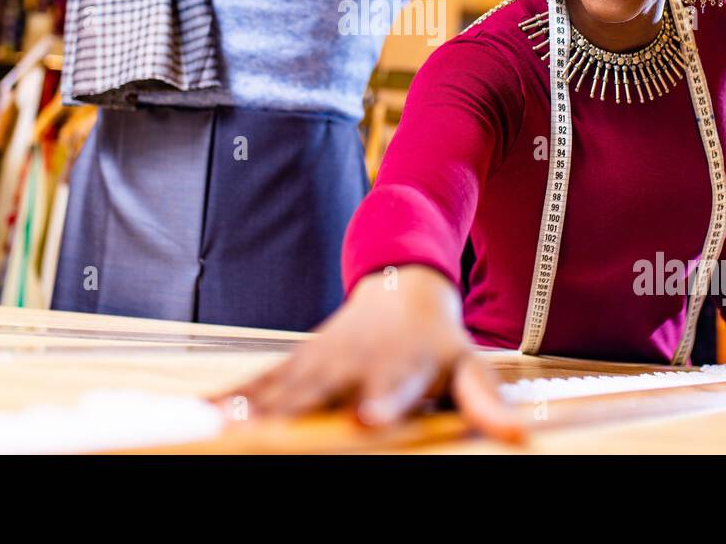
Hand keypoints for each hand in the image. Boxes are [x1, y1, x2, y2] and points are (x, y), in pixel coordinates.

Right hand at [215, 265, 524, 440]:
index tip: (366, 420)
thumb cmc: (439, 341)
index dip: (377, 405)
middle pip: (320, 397)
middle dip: (293, 419)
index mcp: (398, 370)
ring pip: (281, 391)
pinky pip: (260, 385)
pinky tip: (205, 418)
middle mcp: (352, 366)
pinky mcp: (295, 363)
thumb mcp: (470, 368)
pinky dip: (232, 401)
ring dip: (251, 413)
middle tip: (267, 438)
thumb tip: (520, 437)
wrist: (403, 287)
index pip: (389, 391)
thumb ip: (487, 404)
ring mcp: (318, 364)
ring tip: (220, 432)